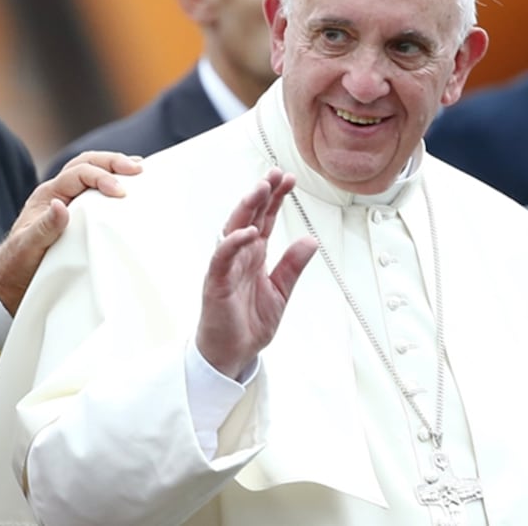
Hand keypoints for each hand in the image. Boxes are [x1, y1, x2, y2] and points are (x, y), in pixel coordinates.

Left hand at [0, 151, 143, 314]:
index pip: (78, 174)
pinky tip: (133, 185)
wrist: (13, 277)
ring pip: (93, 169)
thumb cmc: (18, 263)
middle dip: (113, 162)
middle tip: (138, 169)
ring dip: (116, 167)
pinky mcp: (79, 209)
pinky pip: (98, 187)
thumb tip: (61, 205)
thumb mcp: (28, 247)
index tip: (121, 192)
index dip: (101, 177)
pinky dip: (116, 180)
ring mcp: (69, 198)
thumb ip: (45, 227)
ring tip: (141, 170)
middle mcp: (59, 191)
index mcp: (48, 195)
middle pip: (87, 162)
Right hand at [197, 168, 316, 378]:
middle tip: (274, 174)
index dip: (276, 198)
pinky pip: (222, 258)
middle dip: (261, 194)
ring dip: (246, 209)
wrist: (233, 353)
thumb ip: (293, 265)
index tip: (288, 179)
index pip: (265, 219)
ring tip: (261, 190)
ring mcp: (226, 267)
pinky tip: (249, 232)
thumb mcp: (281, 291)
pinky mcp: (216, 283)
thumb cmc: (250, 323)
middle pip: (250, 217)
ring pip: (233, 230)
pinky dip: (234, 243)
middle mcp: (239, 255)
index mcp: (255, 255)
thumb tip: (311, 239)